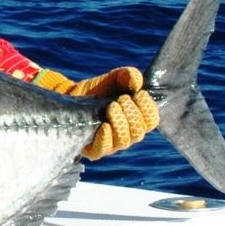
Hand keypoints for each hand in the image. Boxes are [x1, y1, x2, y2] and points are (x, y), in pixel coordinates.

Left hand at [34, 67, 159, 159]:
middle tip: (121, 99)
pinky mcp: (94, 149)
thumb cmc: (99, 89)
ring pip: (124, 141)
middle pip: (138, 131)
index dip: (148, 108)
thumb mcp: (114, 78)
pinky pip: (104, 149)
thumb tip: (137, 82)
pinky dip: (106, 137)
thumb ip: (128, 76)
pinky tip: (104, 125)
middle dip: (132, 114)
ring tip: (111, 107)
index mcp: (137, 118)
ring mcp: (111, 143)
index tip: (138, 93)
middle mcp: (127, 133)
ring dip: (120, 122)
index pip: (152, 120)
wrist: (72, 95)